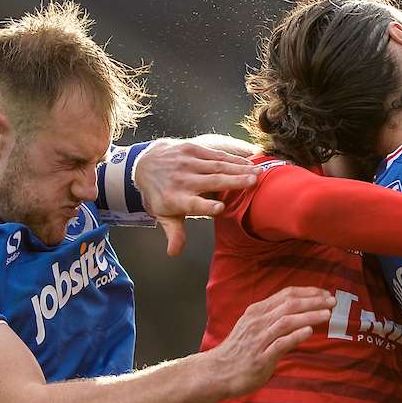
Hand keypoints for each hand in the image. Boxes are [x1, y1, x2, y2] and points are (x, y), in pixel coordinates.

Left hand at [133, 138, 260, 255]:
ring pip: (217, 166)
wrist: (144, 164)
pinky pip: (215, 154)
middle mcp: (182, 180)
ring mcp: (187, 163)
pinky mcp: (192, 149)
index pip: (192, 204)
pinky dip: (232, 158)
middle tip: (253, 182)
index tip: (220, 208)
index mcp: (176, 199)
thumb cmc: (160, 195)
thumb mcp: (164, 215)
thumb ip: (174, 233)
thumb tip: (174, 253)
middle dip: (233, 181)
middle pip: (211, 181)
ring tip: (257, 172)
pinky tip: (248, 162)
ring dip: (238, 168)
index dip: (206, 206)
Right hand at [206, 287, 334, 396]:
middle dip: (313, 301)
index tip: (324, 293)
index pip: (285, 294)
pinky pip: (281, 343)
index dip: (307, 292)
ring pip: (287, 321)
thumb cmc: (238, 351)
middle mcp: (258, 321)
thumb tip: (297, 313)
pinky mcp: (261, 358)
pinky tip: (309, 331)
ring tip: (327, 314)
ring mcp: (259, 339)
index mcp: (257, 311)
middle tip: (332, 301)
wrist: (217, 372)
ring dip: (309, 315)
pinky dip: (296, 335)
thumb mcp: (252, 327)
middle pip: (289, 305)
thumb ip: (272, 318)